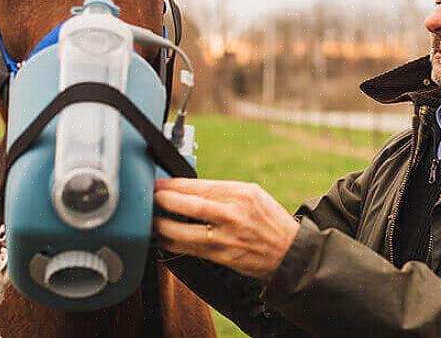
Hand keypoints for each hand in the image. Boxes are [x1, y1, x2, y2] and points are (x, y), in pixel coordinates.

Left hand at [153, 178, 299, 279]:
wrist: (290, 252)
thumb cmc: (269, 221)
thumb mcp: (252, 195)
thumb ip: (222, 191)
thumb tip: (188, 188)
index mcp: (240, 193)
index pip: (198, 185)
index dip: (173, 185)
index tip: (159, 184)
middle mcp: (233, 213)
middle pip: (188, 205)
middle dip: (164, 201)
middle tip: (151, 199)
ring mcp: (226, 236)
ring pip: (183, 231)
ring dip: (161, 226)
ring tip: (152, 220)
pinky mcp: (221, 256)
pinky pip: (188, 249)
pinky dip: (171, 243)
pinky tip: (163, 238)